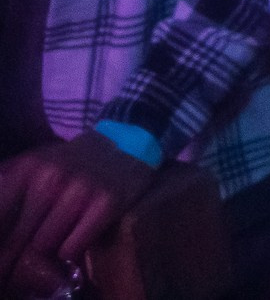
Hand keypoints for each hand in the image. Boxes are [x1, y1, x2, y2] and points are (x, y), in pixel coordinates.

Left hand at [0, 135, 154, 278]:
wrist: (124, 146)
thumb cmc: (67, 165)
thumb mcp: (28, 168)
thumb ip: (4, 190)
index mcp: (23, 169)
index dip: (0, 242)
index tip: (5, 248)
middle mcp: (48, 178)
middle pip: (14, 241)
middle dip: (15, 254)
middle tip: (21, 257)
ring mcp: (79, 190)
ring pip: (41, 248)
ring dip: (44, 255)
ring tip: (49, 247)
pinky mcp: (106, 203)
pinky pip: (70, 249)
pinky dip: (68, 253)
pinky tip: (72, 242)